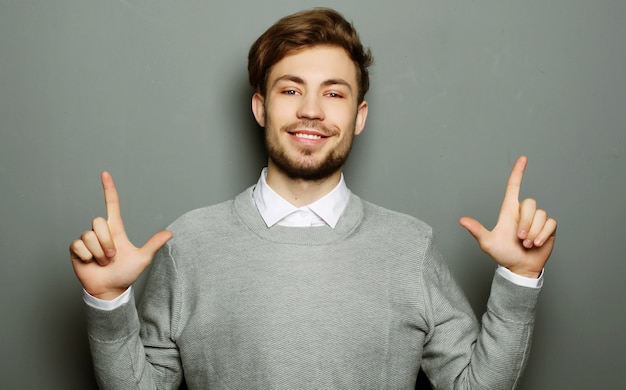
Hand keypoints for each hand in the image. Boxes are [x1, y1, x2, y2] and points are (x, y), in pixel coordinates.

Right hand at [69, 172, 171, 299]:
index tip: (105, 173)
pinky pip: (79, 246)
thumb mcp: (142, 258)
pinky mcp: (76, 249)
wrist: (109, 289)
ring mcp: (87, 240)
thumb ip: (153, 244)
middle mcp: (101, 232)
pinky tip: (90, 263)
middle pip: (98, 221)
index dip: (109, 189)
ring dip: (98, 252)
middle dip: (106, 241)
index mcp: (116, 229)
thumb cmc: (125, 273)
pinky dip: (87, 257)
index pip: (112, 204)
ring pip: (89, 236)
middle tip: (112, 257)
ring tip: (102, 262)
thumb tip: (170, 233)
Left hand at [459, 156, 556, 277]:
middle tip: (519, 239)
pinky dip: (543, 235)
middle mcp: (523, 212)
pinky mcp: (548, 227)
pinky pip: (550, 223)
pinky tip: (536, 244)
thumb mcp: (488, 243)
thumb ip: (477, 231)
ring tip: (526, 243)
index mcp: (509, 211)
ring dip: (533, 232)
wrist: (520, 267)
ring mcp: (537, 219)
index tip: (523, 158)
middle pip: (530, 204)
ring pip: (540, 215)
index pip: (514, 187)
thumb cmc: (503, 254)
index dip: (518, 172)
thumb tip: (462, 221)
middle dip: (525, 223)